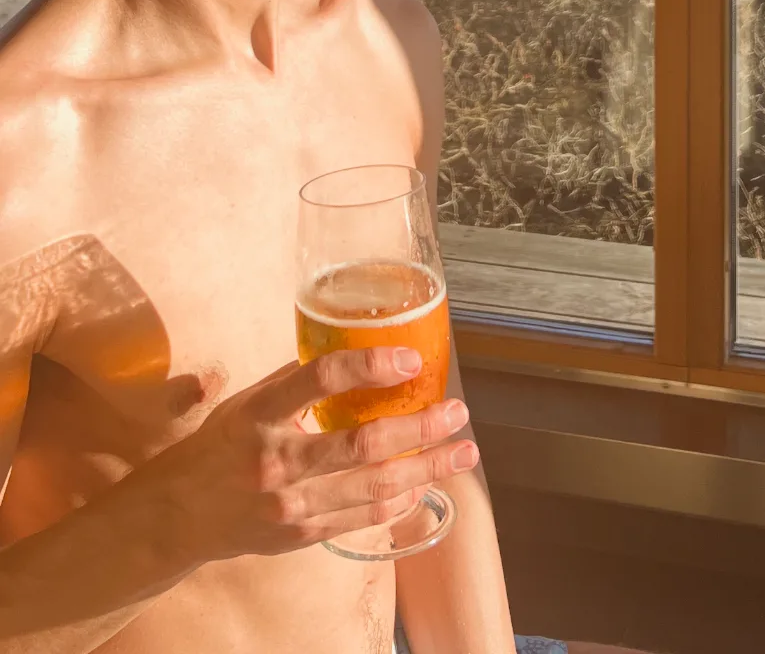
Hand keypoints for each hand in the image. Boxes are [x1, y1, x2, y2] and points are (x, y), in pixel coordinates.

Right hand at [133, 346, 478, 566]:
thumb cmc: (221, 445)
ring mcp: (292, 504)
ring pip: (374, 487)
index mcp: (261, 414)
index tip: (411, 359)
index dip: (370, 366)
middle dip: (419, 427)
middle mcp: (278, 461)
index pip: (321, 379)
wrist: (178, 516)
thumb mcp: (249, 400)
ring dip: (426, 468)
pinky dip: (400, 499)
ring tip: (462, 452)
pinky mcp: (302, 534)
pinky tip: (426, 483)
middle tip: (457, 411)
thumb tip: (356, 354)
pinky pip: (363, 516)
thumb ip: (297, 381)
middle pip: (363, 444)